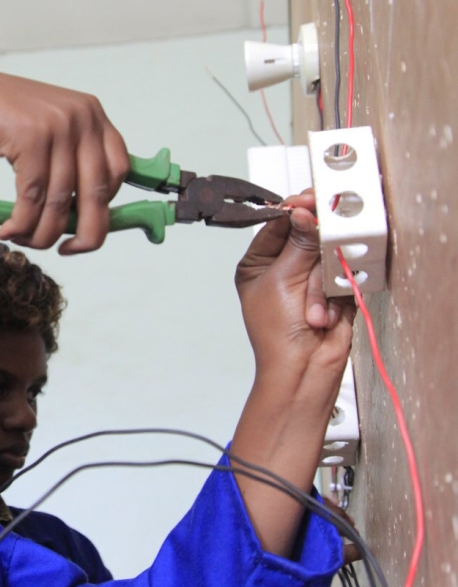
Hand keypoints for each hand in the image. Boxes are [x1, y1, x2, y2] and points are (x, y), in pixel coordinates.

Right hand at [0, 62, 129, 253]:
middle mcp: (82, 116)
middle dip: (85, 234)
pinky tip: (8, 230)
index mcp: (92, 113)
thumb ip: (68, 164)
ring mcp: (58, 126)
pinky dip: (21, 223)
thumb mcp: (43, 134)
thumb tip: (84, 219)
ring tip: (22, 239)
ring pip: (61, 203)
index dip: (106, 208)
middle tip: (66, 251)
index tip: (84, 231)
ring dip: (41, 233)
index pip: (121, 171)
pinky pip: (32, 199)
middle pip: (99, 193)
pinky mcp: (30, 138)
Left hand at [235, 190, 354, 386]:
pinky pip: (344, 275)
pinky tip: (324, 316)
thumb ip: (299, 242)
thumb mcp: (282, 280)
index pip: (278, 224)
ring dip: (322, 287)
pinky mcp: (334, 289)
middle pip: (308, 236)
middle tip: (315, 266)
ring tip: (311, 312)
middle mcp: (283, 268)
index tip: (310, 200)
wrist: (304, 369)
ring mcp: (309, 279)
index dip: (294, 211)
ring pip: (329, 256)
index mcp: (258, 263)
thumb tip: (305, 212)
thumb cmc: (277, 335)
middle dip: (312, 259)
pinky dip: (336, 296)